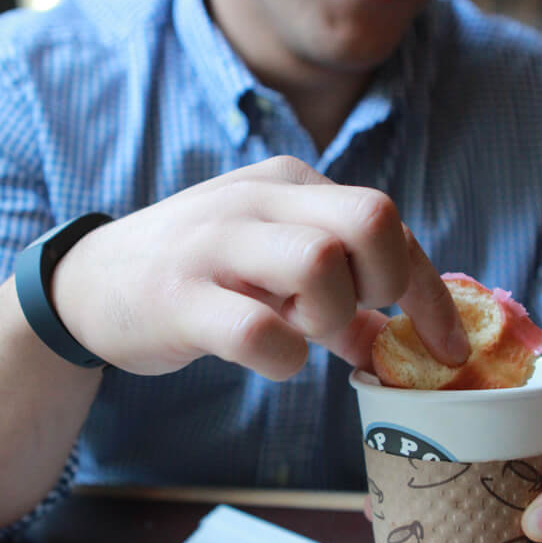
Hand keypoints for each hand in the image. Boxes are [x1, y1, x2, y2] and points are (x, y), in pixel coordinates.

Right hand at [51, 155, 468, 378]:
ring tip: (298, 330)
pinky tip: (266, 355)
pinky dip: (281, 357)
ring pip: (320, 264)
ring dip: (329, 317)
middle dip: (385, 285)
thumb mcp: (272, 268)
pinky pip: (258, 331)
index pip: (388, 220)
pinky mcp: (179, 297)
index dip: (430, 291)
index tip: (450, 347)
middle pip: (370, 219)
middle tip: (350, 319)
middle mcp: (256, 199)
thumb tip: (399, 343)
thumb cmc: (199, 274)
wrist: (91, 282)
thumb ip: (338, 297)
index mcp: (289, 185)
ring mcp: (214, 244)